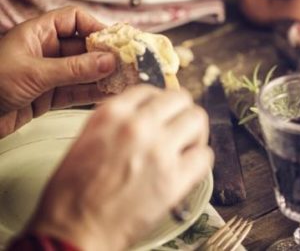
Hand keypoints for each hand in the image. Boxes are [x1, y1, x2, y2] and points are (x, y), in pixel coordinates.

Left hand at [0, 6, 115, 136]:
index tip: (115, 40)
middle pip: (83, 47)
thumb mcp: (35, 73)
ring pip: (82, 71)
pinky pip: (75, 92)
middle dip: (105, 55)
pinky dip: (92, 94)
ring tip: (124, 79)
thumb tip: (107, 61)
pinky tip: (108, 94)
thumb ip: (74, 69)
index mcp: (37, 33)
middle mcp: (44, 51)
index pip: (74, 19)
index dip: (95, 26)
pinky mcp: (46, 97)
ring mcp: (47, 74)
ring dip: (102, 76)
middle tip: (127, 63)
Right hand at [27, 85, 212, 250]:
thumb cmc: (74, 193)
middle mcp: (138, 126)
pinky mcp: (175, 178)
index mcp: (112, 114)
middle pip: (180, 99)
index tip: (162, 114)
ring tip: (186, 147)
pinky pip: (204, 156)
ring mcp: (159, 150)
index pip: (150, 90)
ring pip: (197, 120)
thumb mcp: (87, 139)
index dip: (159, 103)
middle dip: (181, 113)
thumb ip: (117, 122)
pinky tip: (188, 169)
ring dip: (194, 133)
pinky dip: (199, 161)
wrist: (74, 231)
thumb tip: (145, 115)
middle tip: (179, 129)